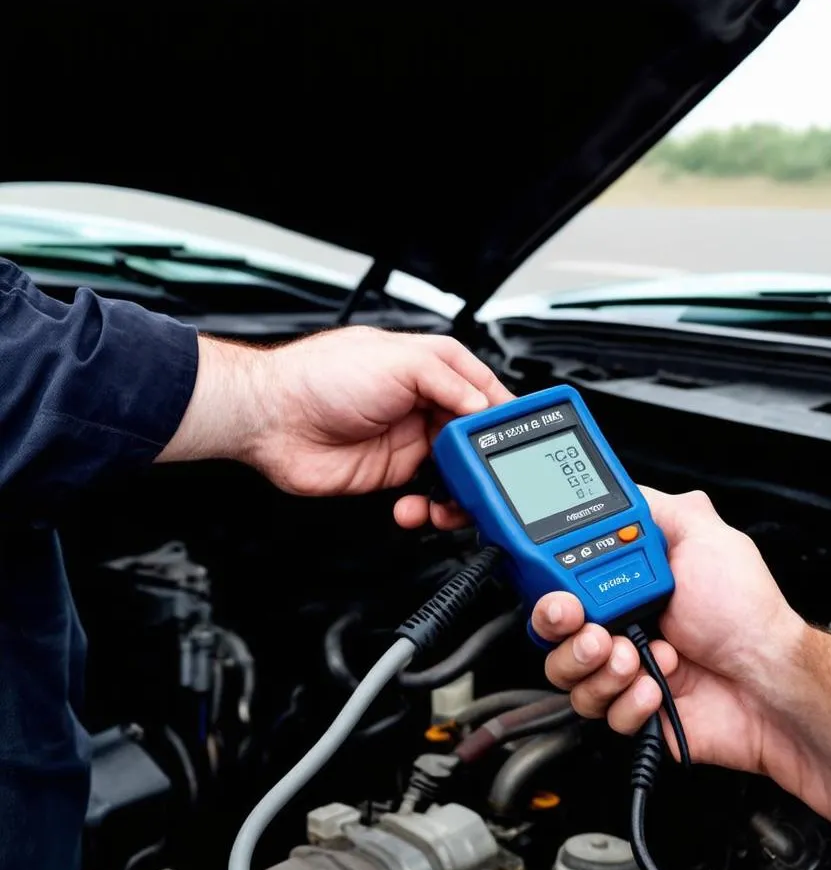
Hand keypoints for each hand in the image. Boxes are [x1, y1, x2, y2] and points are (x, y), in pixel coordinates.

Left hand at [159, 327, 510, 496]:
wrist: (272, 419)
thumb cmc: (320, 377)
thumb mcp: (396, 361)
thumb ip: (448, 380)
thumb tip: (485, 407)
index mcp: (432, 369)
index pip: (484, 391)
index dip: (504, 415)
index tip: (520, 441)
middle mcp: (425, 404)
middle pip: (476, 438)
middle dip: (486, 463)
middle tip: (488, 483)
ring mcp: (409, 441)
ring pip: (456, 472)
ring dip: (462, 493)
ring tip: (454, 505)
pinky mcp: (392, 474)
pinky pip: (427, 496)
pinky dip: (429, 509)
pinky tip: (417, 509)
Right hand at [531, 488, 830, 816]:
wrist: (772, 679)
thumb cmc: (747, 613)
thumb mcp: (705, 538)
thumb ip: (660, 509)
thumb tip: (623, 490)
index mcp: (624, 586)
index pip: (560, 589)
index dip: (551, 597)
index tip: (563, 600)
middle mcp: (619, 627)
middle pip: (553, 637)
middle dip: (566, 637)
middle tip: (596, 634)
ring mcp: (626, 672)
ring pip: (569, 679)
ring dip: (600, 670)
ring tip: (635, 658)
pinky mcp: (635, 711)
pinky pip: (603, 714)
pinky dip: (630, 701)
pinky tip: (660, 685)